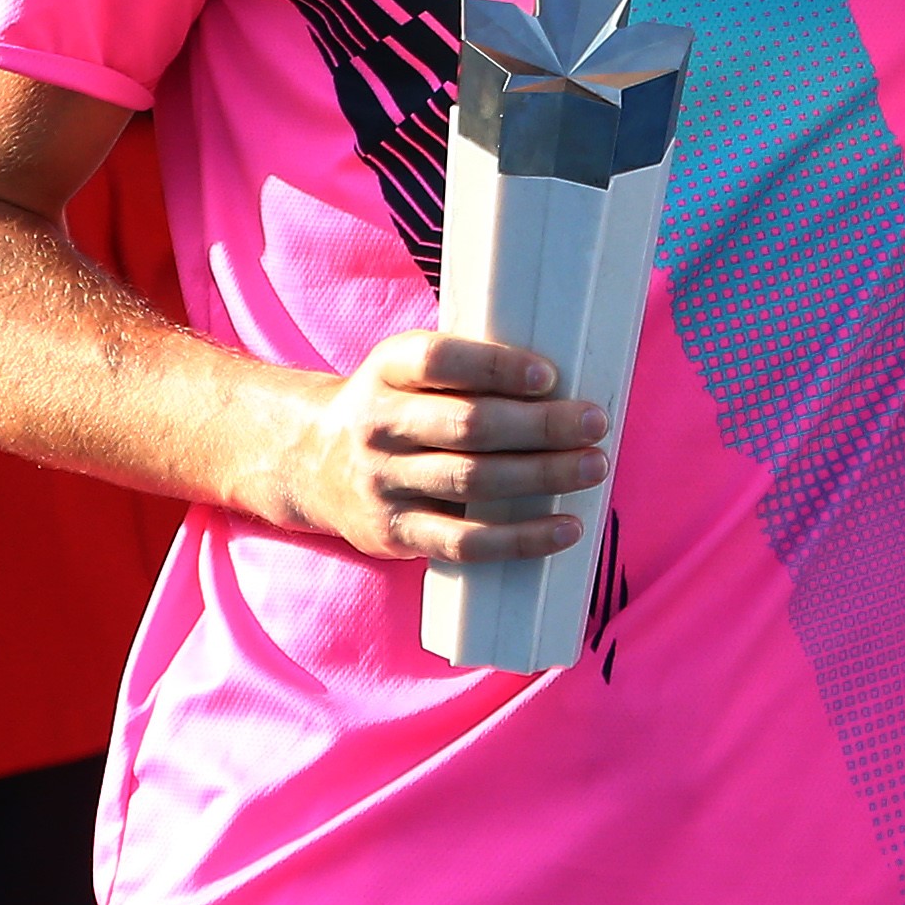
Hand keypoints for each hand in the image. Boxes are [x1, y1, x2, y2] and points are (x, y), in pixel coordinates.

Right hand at [271, 330, 610, 563]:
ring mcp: (383, 482)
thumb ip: (466, 368)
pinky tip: (564, 528)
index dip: (496, 367)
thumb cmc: (392, 406)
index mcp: (388, 369)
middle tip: (595, 423)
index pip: (440, 362)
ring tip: (593, 467)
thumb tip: (564, 380)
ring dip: (542, 476)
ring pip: (473, 481)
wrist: (308, 462)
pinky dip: (520, 538)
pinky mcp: (395, 533)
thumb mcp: (406, 369)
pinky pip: (465, 542)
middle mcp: (379, 424)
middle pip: (469, 425)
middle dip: (540, 425)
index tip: (549, 376)